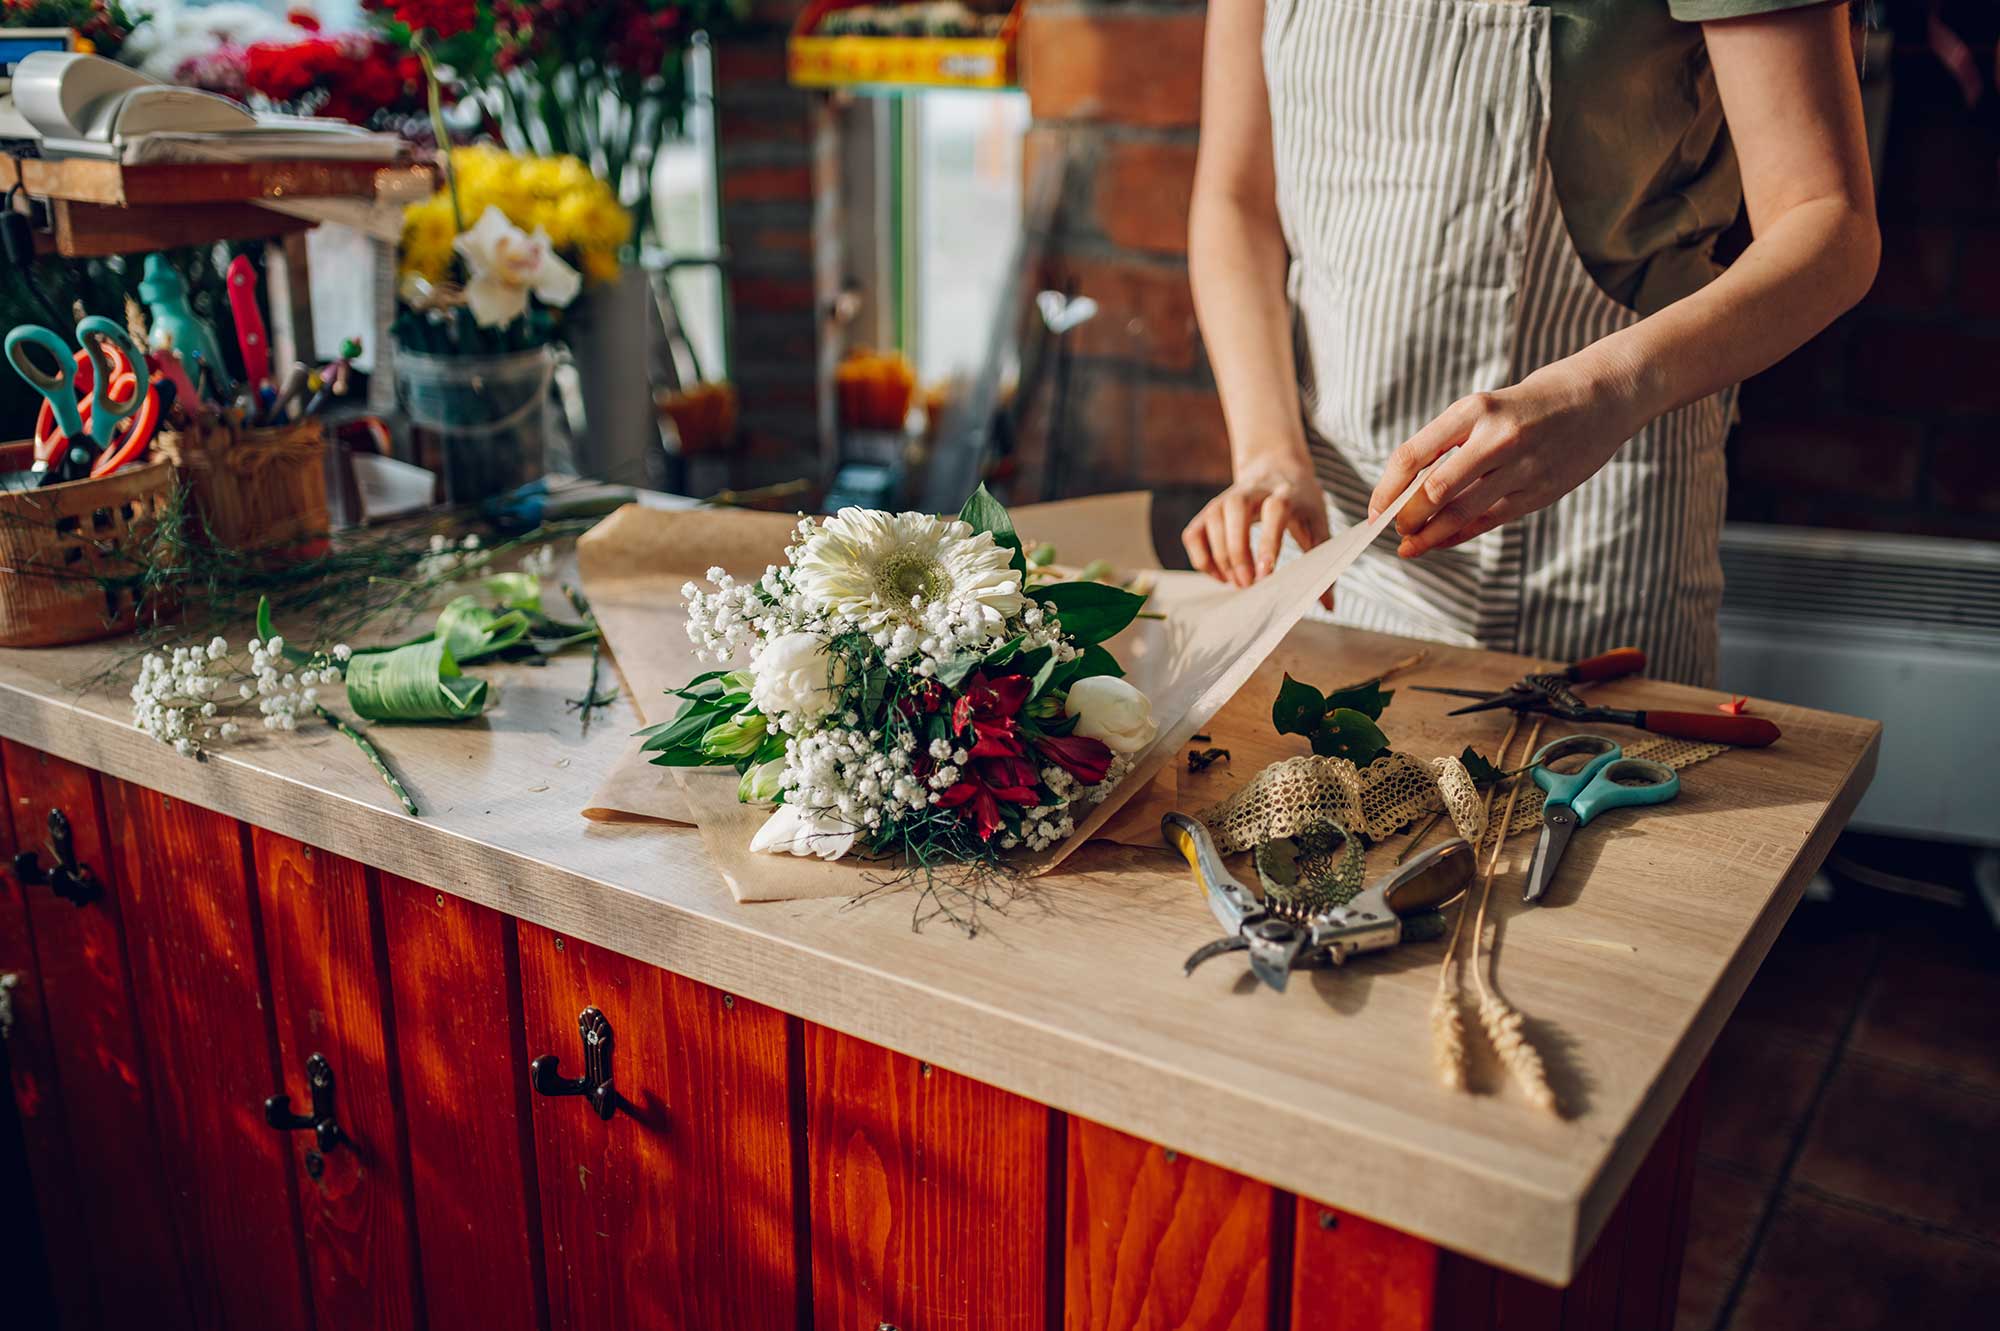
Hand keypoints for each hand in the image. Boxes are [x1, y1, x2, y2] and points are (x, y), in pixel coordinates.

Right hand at [1182, 454, 1331, 602]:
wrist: (1276, 466)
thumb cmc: (1300, 501)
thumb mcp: (1318, 523)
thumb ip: (1322, 560)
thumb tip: (1329, 605)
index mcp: (1285, 492)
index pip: (1275, 510)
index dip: (1268, 541)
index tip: (1265, 573)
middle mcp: (1251, 491)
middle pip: (1235, 510)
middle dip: (1237, 551)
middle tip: (1247, 585)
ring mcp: (1225, 499)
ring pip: (1212, 520)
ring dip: (1219, 557)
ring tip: (1236, 583)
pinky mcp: (1208, 511)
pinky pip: (1193, 534)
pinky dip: (1201, 559)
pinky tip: (1220, 575)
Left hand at [1368, 360, 1648, 556]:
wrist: (1601, 398)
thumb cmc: (1529, 404)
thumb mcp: (1485, 409)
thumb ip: (1450, 446)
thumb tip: (1404, 491)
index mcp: (1473, 410)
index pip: (1412, 456)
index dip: (1387, 489)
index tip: (1375, 510)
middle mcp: (1496, 438)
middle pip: (1433, 490)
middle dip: (1407, 517)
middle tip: (1395, 529)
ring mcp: (1520, 467)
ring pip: (1460, 512)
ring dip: (1428, 534)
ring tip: (1409, 545)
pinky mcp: (1538, 492)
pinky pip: (1487, 521)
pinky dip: (1457, 535)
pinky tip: (1439, 542)